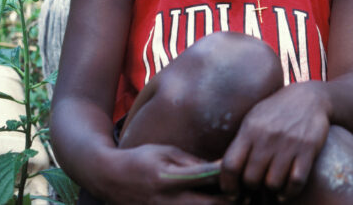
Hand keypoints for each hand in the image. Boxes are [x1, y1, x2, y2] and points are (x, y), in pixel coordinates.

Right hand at [100, 144, 228, 203]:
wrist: (109, 179)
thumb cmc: (141, 160)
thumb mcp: (167, 152)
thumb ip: (193, 162)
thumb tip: (221, 169)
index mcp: (170, 180)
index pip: (207, 181)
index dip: (229, 181)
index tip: (240, 176)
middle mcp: (167, 202)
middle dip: (231, 201)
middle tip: (243, 194)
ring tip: (230, 201)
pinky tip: (208, 203)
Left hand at [220, 82, 330, 199]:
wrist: (309, 97)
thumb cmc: (277, 110)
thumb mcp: (254, 119)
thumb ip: (241, 143)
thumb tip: (224, 171)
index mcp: (250, 129)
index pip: (230, 165)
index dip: (228, 185)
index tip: (232, 192)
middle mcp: (267, 137)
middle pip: (251, 178)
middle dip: (251, 187)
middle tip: (255, 186)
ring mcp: (289, 143)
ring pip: (273, 183)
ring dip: (271, 190)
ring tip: (271, 187)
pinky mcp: (308, 149)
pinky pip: (296, 181)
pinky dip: (289, 192)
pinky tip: (286, 190)